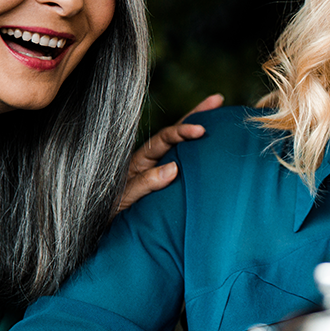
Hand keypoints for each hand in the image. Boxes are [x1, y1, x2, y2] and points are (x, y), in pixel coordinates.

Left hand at [117, 94, 224, 213]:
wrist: (110, 229)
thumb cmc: (113, 213)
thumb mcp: (125, 198)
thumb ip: (146, 183)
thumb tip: (173, 168)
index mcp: (141, 160)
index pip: (164, 139)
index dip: (182, 131)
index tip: (200, 130)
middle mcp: (152, 159)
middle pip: (176, 131)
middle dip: (196, 114)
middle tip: (217, 100)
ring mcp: (161, 168)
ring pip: (184, 145)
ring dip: (199, 127)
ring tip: (219, 111)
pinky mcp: (169, 181)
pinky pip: (187, 162)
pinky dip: (200, 151)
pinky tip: (215, 145)